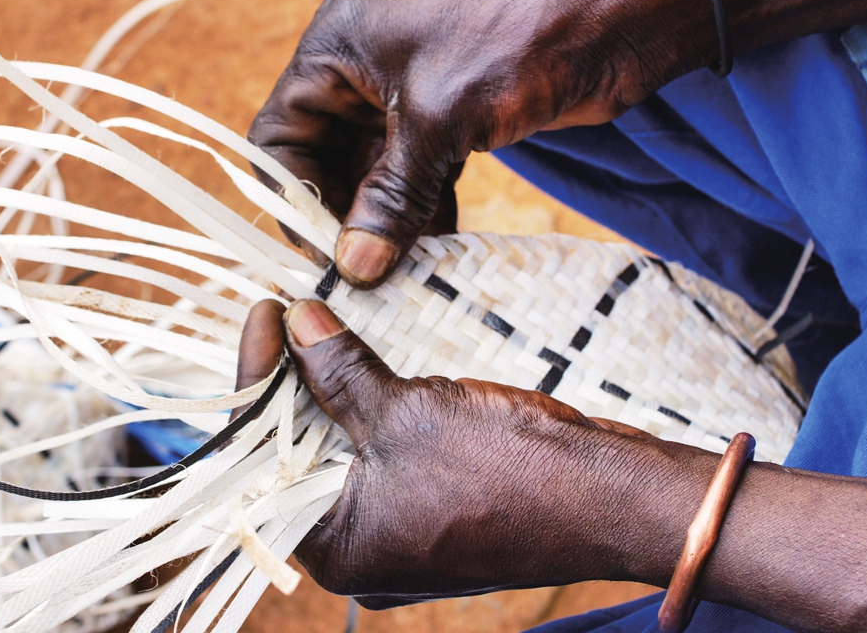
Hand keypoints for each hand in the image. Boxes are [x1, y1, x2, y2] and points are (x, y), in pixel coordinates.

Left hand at [234, 300, 866, 627]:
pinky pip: (382, 457)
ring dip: (331, 392)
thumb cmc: (508, 471)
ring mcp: (399, 536)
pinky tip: (367, 360)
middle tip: (287, 316)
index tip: (266, 314)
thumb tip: (296, 320)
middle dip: (290, 384)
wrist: (612, 500)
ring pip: (339, 454)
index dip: (254, 379)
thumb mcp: (404, 413)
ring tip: (321, 327)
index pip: (254, 460)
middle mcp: (357, 552)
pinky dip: (371, 410)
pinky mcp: (434, 513)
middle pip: (292, 457)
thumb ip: (338, 371)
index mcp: (332, 549)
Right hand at [248, 0, 716, 286]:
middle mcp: (360, 73)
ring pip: (371, 179)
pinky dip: (419, 218)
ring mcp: (405, 100)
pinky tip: (430, 258)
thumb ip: (390, 196)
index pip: (280, 135)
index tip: (314, 256)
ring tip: (390, 281)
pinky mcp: (448, 124)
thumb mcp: (439, 119)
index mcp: (336, 49)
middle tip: (353, 280)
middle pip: (323, 163)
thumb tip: (353, 268)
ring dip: (380, 227)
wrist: (620, 16)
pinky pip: (414, 182)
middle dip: (338, 219)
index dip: (291, 196)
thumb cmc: (516, 39)